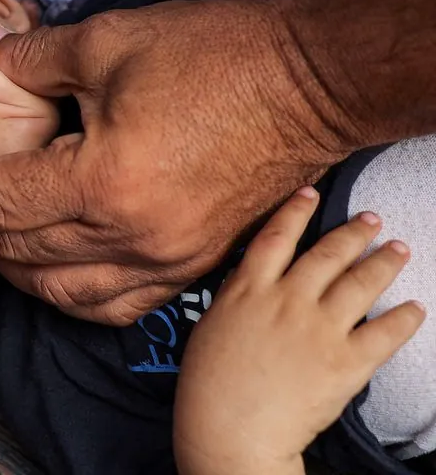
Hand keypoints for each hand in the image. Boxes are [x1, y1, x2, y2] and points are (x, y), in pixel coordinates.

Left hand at [0, 0, 350, 324]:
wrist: (311, 82)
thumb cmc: (215, 54)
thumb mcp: (109, 40)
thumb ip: (32, 57)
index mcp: (102, 181)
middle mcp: (131, 236)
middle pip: (19, 252)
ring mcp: (166, 259)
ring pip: (62, 292)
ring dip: (13, 268)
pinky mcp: (192, 264)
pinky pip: (116, 302)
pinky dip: (72, 292)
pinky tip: (51, 266)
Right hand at [174, 188, 423, 474]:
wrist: (229, 428)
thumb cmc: (208, 384)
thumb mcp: (211, 326)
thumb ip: (237, 300)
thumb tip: (250, 284)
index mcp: (248, 290)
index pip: (277, 237)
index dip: (296, 211)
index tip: (312, 194)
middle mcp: (287, 300)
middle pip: (327, 254)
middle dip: (353, 232)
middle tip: (372, 219)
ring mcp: (319, 328)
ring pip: (360, 283)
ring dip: (384, 262)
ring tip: (399, 249)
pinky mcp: (346, 361)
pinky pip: (385, 332)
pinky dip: (404, 318)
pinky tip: (415, 307)